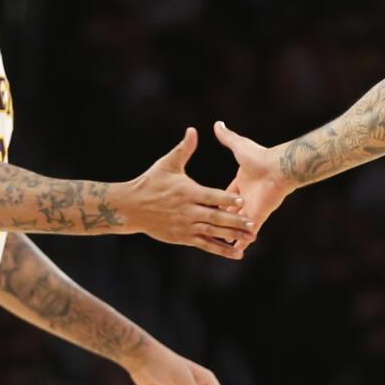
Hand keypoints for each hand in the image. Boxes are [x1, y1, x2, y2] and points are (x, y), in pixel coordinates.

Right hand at [123, 128, 255, 258]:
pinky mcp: (184, 238)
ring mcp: (186, 226)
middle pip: (216, 217)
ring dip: (233, 236)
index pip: (212, 197)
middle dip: (235, 221)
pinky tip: (236, 253)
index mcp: (188, 192)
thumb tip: (193, 130)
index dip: (227, 199)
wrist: (131, 206)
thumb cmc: (150, 182)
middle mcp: (189, 211)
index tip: (242, 201)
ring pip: (214, 232)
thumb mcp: (167, 164)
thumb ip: (184, 149)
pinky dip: (221, 250)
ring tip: (250, 237)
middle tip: (252, 224)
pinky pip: (206, 244)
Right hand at [214, 121, 297, 232]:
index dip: (214, 201)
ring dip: (229, 233)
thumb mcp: (239, 146)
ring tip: (217, 243)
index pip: (223, 195)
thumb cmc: (260, 157)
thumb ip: (227, 137)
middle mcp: (245, 197)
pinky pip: (247, 232)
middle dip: (219, 220)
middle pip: (228, 211)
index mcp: (240, 182)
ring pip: (236, 224)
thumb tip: (217, 123)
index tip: (203, 207)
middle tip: (205, 227)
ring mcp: (251, 208)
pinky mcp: (257, 217)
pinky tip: (234, 251)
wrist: (278, 168)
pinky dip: (242, 241)